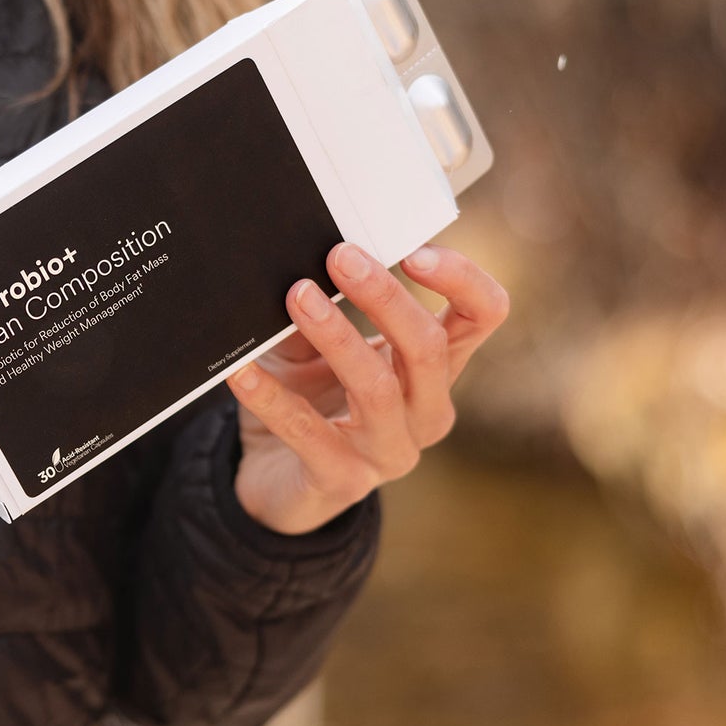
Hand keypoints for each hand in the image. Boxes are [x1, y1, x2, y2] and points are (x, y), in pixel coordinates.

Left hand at [226, 241, 507, 534]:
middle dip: (384, 297)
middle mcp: (426, 412)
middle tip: (340, 257)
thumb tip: (304, 245)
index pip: (483, 315)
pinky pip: (307, 433)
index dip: (462, 279)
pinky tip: (242, 370)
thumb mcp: (321, 341)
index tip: (415, 250)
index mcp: (434, 368)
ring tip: (298, 296)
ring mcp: (389, 452)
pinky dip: (272, 397)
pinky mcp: (343, 480)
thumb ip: (326, 300)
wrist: (276, 474)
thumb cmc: (310, 395)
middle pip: (428, 348)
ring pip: (377, 388)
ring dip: (336, 335)